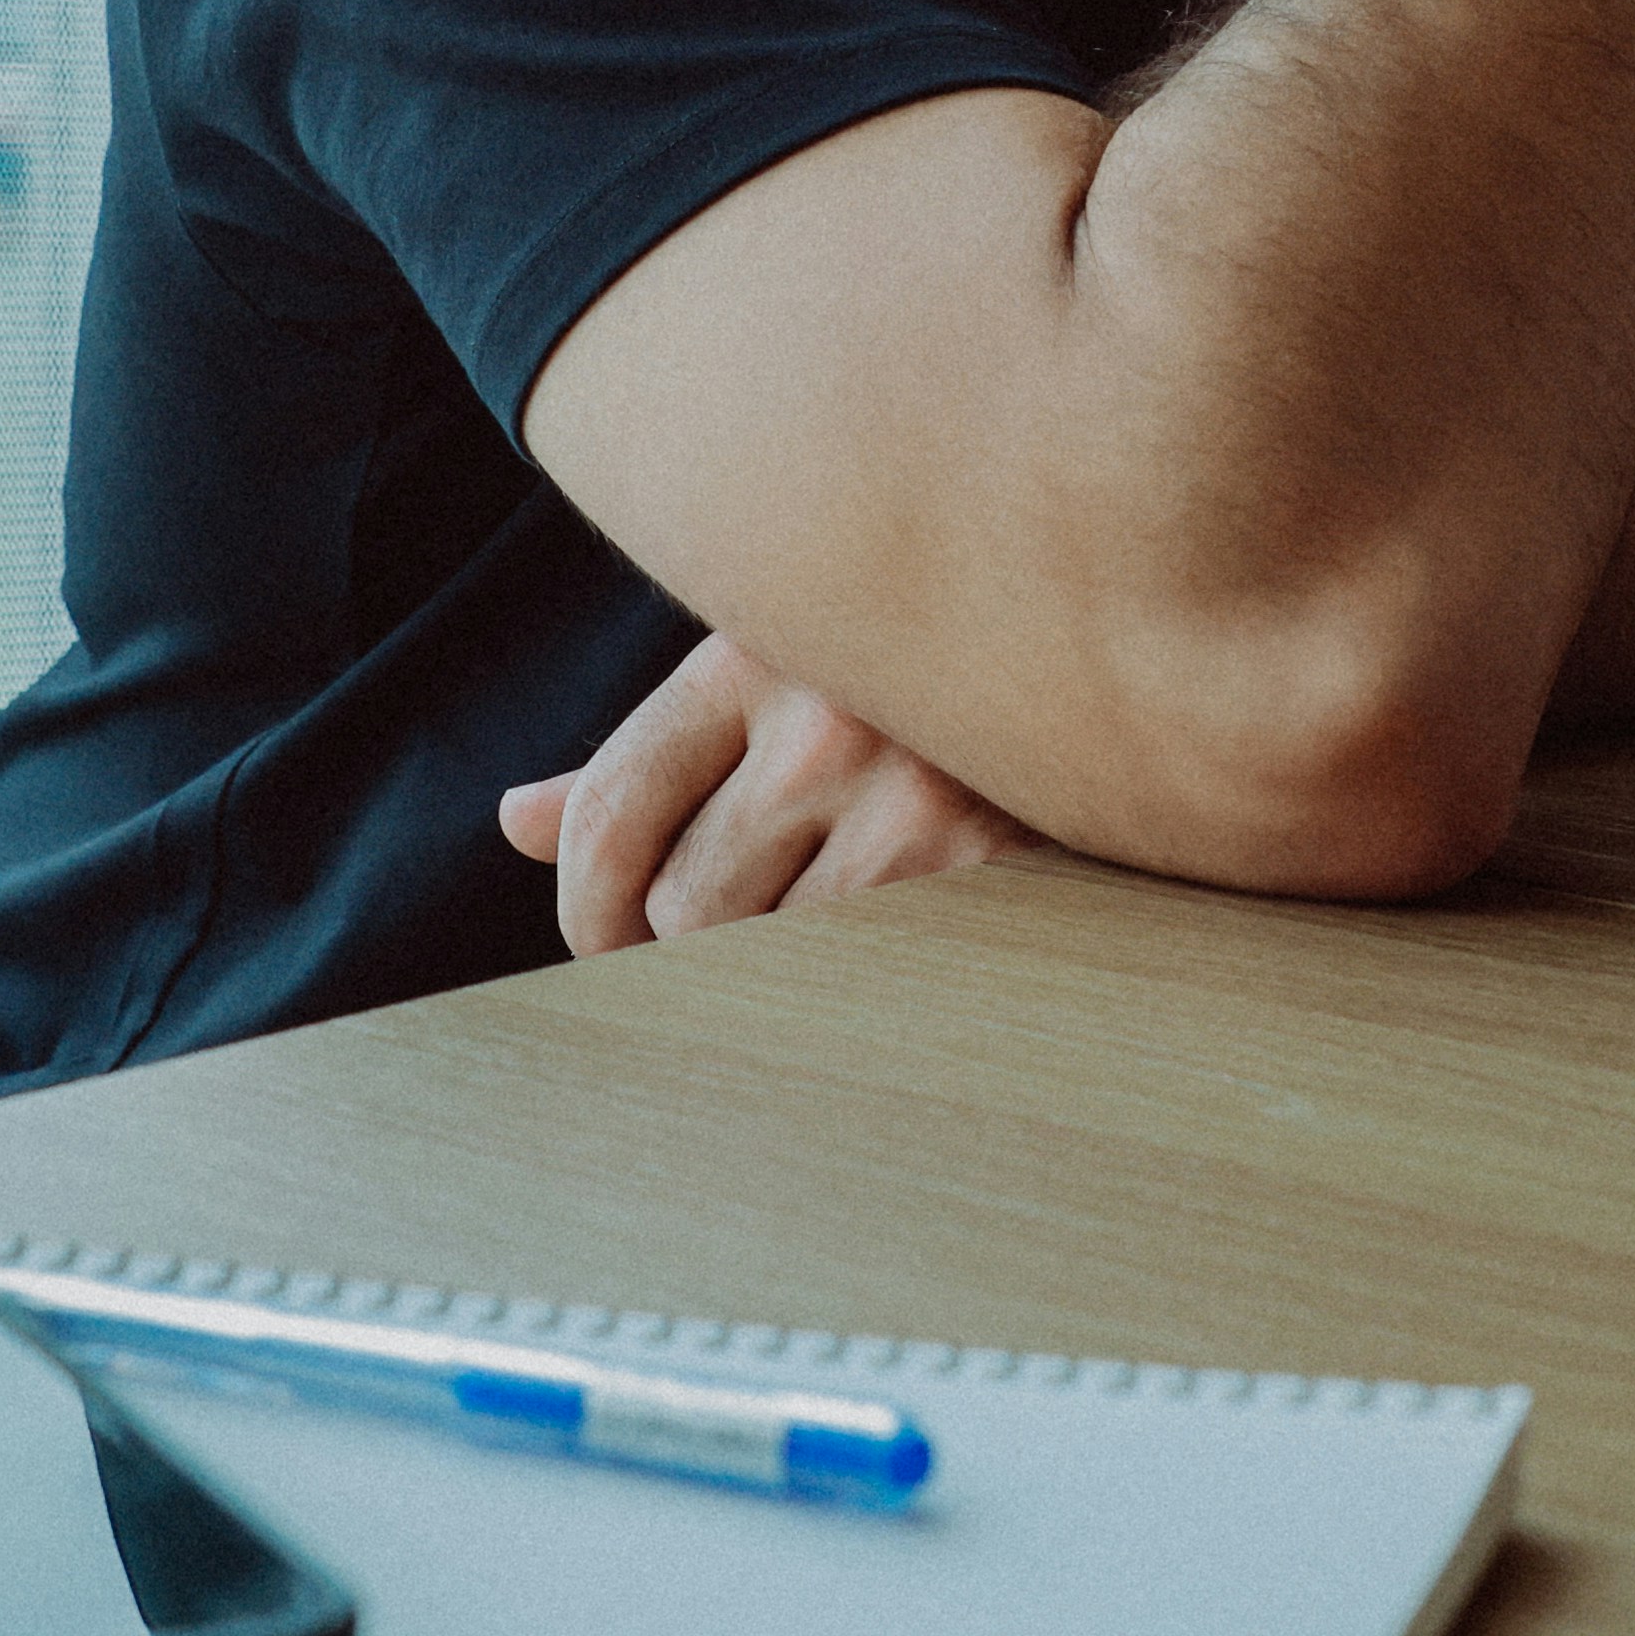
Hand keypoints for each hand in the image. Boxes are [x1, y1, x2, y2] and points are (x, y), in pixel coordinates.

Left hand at [496, 632, 1030, 957]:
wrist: (1118, 653)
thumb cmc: (915, 684)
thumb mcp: (784, 680)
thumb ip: (659, 755)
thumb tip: (515, 820)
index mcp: (753, 650)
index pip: (611, 810)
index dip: (583, 907)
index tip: (602, 944)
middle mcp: (827, 719)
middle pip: (683, 910)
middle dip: (693, 949)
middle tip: (741, 943)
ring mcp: (913, 799)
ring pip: (773, 960)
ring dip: (790, 967)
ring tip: (846, 917)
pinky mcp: (992, 872)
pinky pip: (868, 983)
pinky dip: (868, 985)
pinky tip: (905, 947)